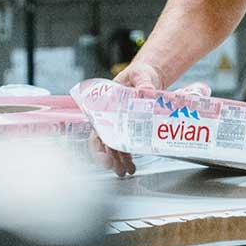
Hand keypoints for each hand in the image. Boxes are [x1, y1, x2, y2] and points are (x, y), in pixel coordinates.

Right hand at [88, 64, 210, 177]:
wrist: (148, 76)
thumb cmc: (139, 73)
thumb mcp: (140, 74)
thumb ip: (143, 82)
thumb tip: (147, 91)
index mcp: (105, 105)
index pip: (96, 127)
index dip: (97, 143)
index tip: (103, 154)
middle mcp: (109, 118)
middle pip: (103, 141)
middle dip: (106, 157)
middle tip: (115, 168)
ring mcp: (119, 125)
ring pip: (114, 147)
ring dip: (117, 161)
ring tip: (124, 172)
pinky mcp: (130, 129)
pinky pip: (125, 146)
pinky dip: (127, 158)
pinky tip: (131, 167)